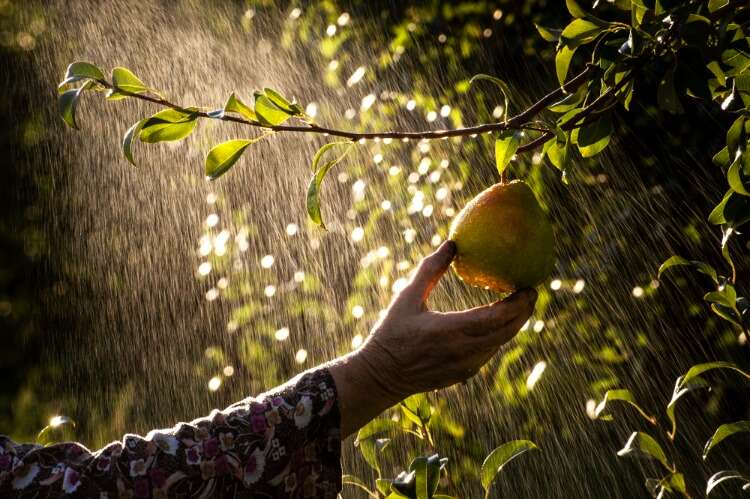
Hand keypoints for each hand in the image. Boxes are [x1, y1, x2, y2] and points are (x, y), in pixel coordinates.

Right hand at [328, 240, 537, 436]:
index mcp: (450, 330)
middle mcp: (463, 351)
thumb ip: (431, 269)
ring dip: (513, 324)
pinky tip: (498, 322)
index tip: (529, 286)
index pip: (497, 317)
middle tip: (531, 292)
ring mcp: (466, 366)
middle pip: (508, 331)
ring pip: (500, 343)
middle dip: (524, 312)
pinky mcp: (464, 374)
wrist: (382, 375)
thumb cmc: (392, 332)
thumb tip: (451, 243)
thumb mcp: (407, 297)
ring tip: (519, 304)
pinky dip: (498, 335)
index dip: (518, 302)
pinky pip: (489, 352)